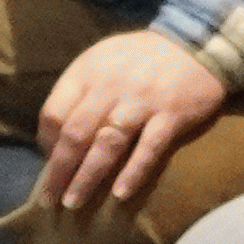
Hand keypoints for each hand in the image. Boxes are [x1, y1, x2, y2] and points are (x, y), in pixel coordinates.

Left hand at [36, 27, 232, 212]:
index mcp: (87, 72)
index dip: (46, 144)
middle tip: (49, 200)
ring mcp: (142, 101)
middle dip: (58, 171)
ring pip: (107, 145)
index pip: (53, 113)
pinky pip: (149, 149)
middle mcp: (110, 87)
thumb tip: (56, 136)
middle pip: (75, 135)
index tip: (48, 165)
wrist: (197, 40)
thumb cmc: (141, 57)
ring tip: (74, 202)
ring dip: (87, 177)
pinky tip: (120, 195)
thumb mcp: (101, 60)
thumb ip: (79, 91)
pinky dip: (133, 173)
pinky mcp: (172, 115)